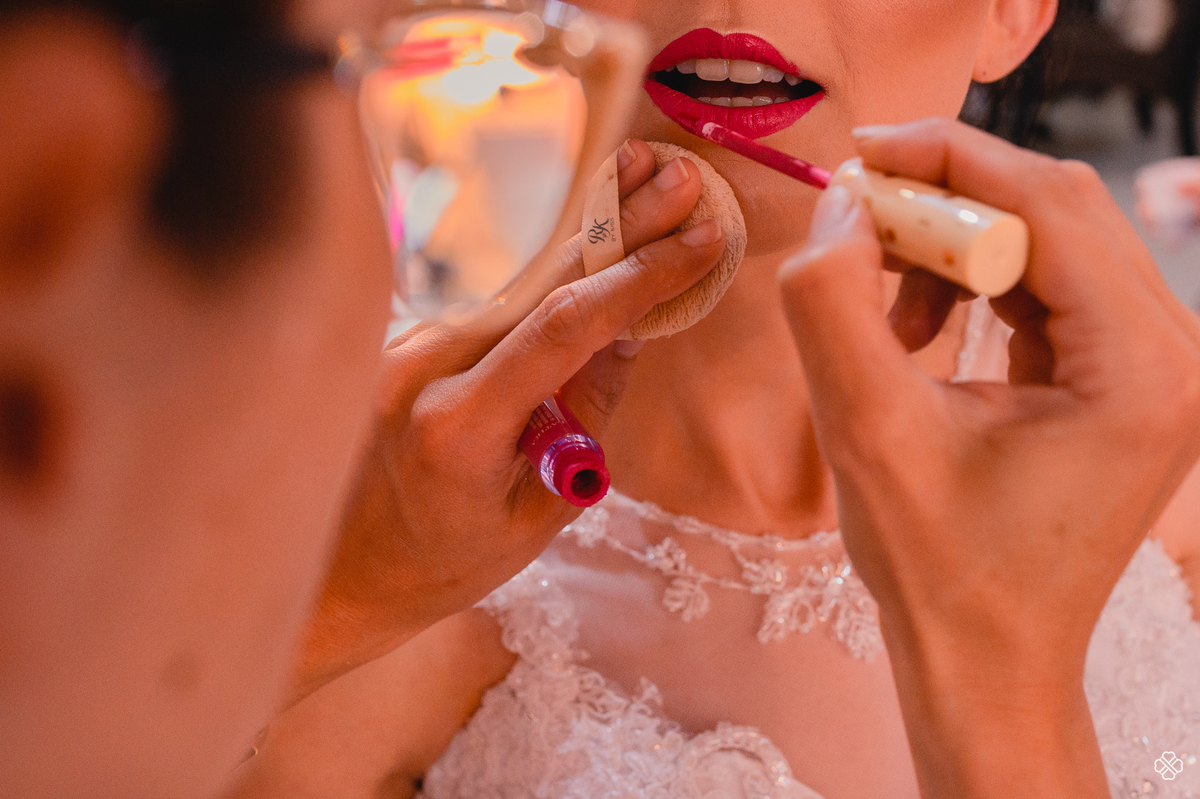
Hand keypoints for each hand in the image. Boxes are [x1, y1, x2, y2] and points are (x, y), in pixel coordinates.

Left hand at [286, 142, 723, 703]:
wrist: (341, 573)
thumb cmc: (446, 562)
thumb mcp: (538, 514)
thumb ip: (586, 418)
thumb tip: (629, 330)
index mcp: (457, 427)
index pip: (564, 329)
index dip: (639, 278)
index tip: (699, 241)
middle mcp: (418, 368)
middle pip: (540, 282)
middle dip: (617, 226)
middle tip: (677, 176)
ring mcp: (400, 350)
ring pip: (516, 291)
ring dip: (585, 251)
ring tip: (645, 193)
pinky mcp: (399, 345)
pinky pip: (490, 312)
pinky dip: (543, 290)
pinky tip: (589, 256)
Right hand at [779, 119, 1199, 796]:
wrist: (988, 663)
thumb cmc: (938, 571)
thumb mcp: (865, 435)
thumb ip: (831, 306)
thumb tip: (835, 207)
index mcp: (1138, 367)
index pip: (1049, 207)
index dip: (947, 161)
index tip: (859, 154)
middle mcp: (1171, 355)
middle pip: (1059, 211)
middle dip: (947, 198)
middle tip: (855, 211)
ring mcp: (1154, 368)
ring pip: (1050, 244)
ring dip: (954, 249)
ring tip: (881, 308)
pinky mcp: (1122, 380)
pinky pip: (1048, 291)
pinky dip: (973, 288)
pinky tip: (915, 334)